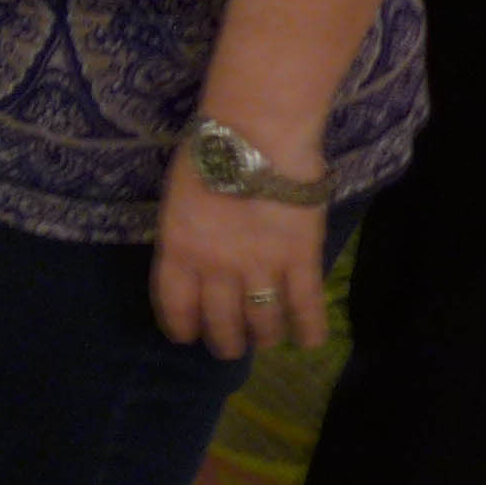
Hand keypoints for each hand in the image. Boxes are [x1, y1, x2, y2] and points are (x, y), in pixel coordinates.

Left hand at [151, 153, 329, 357]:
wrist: (257, 137)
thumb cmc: (210, 151)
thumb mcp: (178, 196)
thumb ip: (185, 233)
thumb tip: (193, 254)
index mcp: (179, 249)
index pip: (175, 304)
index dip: (181, 326)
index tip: (186, 336)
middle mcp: (217, 269)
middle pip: (220, 322)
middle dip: (225, 341)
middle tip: (230, 347)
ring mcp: (261, 268)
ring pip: (263, 321)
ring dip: (264, 336)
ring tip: (266, 340)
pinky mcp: (301, 261)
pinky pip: (306, 306)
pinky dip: (309, 328)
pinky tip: (309, 341)